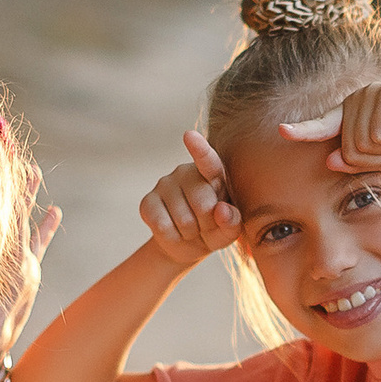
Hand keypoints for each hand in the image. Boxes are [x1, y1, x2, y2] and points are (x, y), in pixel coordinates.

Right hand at [137, 131, 240, 265]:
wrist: (188, 245)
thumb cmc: (215, 229)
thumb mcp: (229, 229)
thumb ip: (233, 222)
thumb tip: (221, 210)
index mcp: (213, 172)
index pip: (207, 160)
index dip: (199, 149)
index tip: (189, 136)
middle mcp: (186, 172)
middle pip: (203, 203)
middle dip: (208, 223)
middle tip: (206, 225)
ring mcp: (164, 184)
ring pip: (184, 219)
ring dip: (191, 233)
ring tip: (191, 228)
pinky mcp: (147, 202)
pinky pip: (163, 226)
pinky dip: (172, 237)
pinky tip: (174, 232)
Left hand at [281, 82, 380, 171]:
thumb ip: (358, 160)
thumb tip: (329, 161)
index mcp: (353, 114)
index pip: (323, 123)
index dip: (303, 130)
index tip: (283, 131)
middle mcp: (357, 99)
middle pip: (348, 150)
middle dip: (378, 159)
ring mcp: (369, 94)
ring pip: (363, 146)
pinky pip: (380, 137)